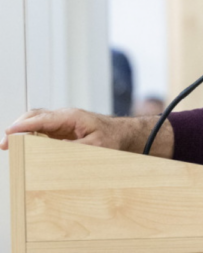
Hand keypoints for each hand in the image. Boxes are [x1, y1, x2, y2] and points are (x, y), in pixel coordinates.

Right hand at [0, 108, 172, 156]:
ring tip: (9, 145)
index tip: (9, 134)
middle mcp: (63, 116)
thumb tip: (54, 154)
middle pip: (34, 116)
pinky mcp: (61, 129)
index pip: (42, 119)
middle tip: (5, 144)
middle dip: (17, 128)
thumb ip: (74, 149)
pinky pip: (41, 129)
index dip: (24, 126)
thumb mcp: (96, 146)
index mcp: (71, 117)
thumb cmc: (112, 138)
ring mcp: (61, 122)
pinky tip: (23, 146)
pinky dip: (29, 135)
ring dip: (22, 131)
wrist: (123, 134)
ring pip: (35, 121)